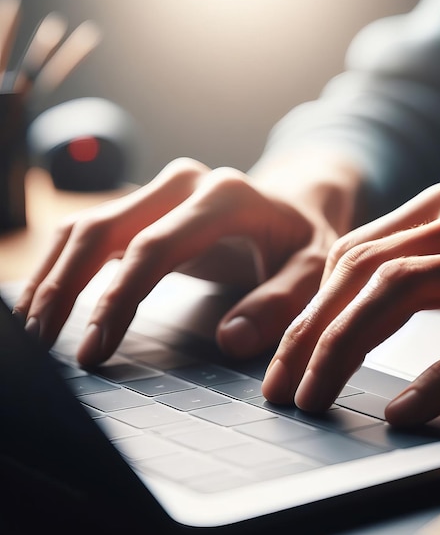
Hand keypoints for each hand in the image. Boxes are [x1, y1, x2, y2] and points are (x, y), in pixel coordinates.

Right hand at [13, 154, 361, 364]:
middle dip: (65, 289)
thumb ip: (281, 303)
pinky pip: (90, 231)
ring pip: (85, 226)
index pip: (156, 247)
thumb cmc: (304, 242)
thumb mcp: (313, 270)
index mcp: (228, 196)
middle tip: (41, 347)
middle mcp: (185, 183)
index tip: (93, 351)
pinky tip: (44, 300)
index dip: (118, 299)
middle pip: (104, 229)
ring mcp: (161, 190)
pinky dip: (61, 264)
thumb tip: (231, 340)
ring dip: (51, 277)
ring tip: (30, 330)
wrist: (295, 207)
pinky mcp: (148, 207)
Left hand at [262, 182, 439, 426]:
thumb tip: (343, 318)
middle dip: (312, 335)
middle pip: (363, 272)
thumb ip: (416, 275)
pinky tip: (405, 412)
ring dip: (348, 350)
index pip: (349, 257)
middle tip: (283, 390)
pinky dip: (438, 377)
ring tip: (317, 400)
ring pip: (403, 291)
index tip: (282, 364)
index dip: (307, 313)